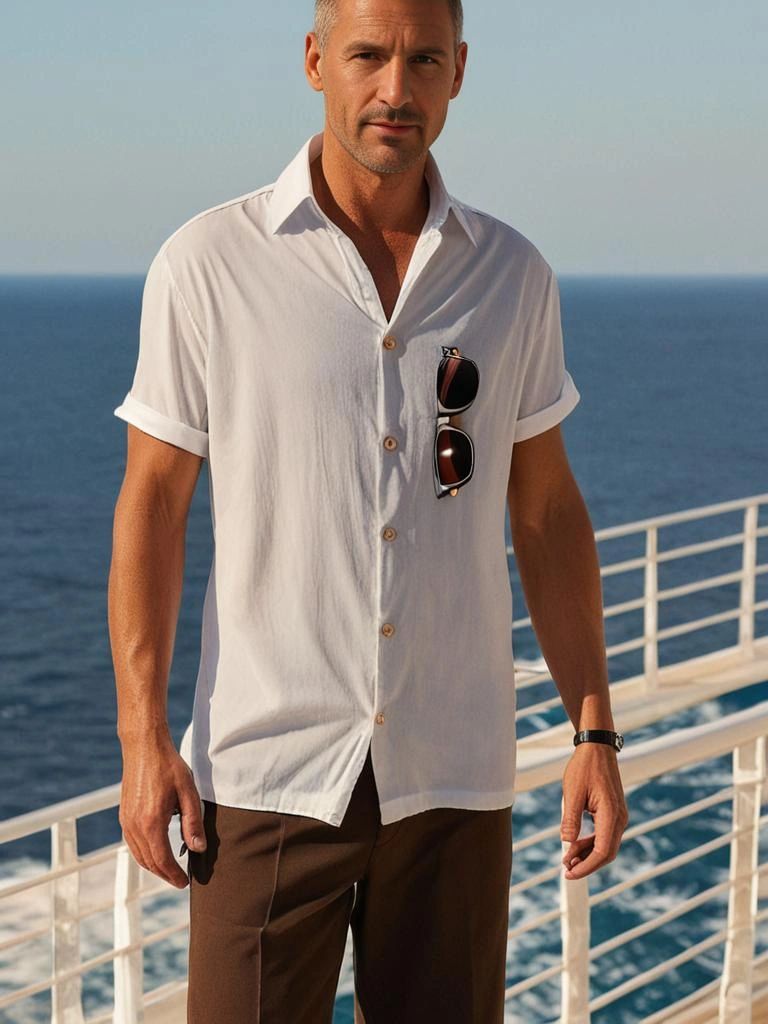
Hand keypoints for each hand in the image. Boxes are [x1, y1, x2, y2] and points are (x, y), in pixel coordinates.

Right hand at [118, 731, 206, 888]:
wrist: (144, 747)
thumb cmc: (168, 766)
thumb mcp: (188, 792)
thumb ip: (192, 823)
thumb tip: (198, 849)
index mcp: (151, 822)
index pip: (163, 860)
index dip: (174, 875)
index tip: (185, 883)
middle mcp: (134, 826)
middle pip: (149, 862)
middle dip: (165, 875)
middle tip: (180, 880)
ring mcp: (126, 821)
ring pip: (139, 855)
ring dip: (154, 866)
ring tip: (170, 870)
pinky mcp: (123, 815)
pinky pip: (133, 844)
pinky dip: (145, 854)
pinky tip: (156, 851)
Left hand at [560, 742, 628, 879]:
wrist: (597, 747)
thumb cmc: (584, 766)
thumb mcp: (572, 792)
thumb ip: (571, 818)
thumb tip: (567, 842)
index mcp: (611, 814)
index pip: (602, 851)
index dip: (586, 866)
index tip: (569, 873)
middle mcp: (619, 818)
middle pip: (606, 852)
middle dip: (586, 864)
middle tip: (566, 869)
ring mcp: (618, 816)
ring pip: (606, 845)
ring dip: (587, 854)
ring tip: (566, 858)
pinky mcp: (613, 812)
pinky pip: (604, 834)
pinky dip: (590, 842)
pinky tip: (574, 845)